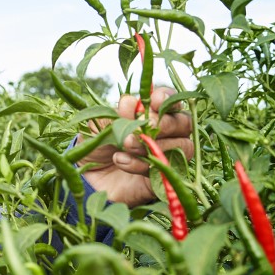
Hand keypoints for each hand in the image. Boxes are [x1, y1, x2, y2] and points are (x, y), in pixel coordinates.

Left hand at [79, 87, 193, 206]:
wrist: (90, 176)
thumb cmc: (98, 144)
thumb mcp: (99, 127)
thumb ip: (115, 115)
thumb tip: (130, 102)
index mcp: (152, 113)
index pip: (170, 100)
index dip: (167, 98)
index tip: (154, 101)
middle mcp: (167, 133)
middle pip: (184, 122)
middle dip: (163, 123)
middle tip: (142, 126)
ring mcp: (169, 155)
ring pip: (181, 146)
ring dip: (152, 144)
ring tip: (124, 145)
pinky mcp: (164, 176)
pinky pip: (164, 169)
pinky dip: (142, 164)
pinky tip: (122, 161)